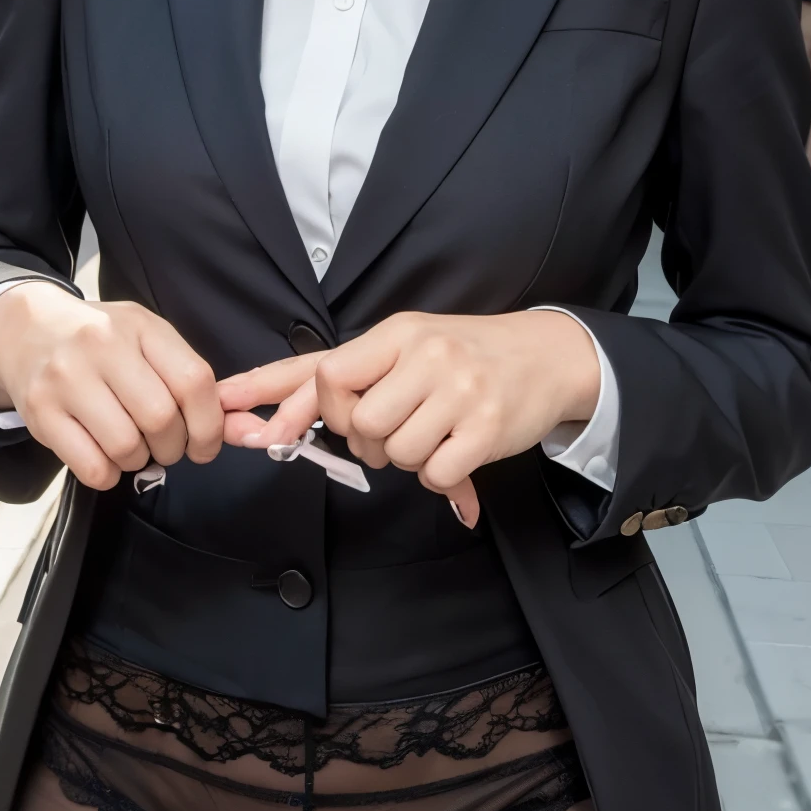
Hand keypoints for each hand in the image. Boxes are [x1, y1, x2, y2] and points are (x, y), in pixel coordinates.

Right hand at [0, 284, 222, 490]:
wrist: (26, 329)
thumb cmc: (98, 340)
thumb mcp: (143, 336)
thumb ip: (183, 374)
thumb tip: (229, 426)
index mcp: (140, 325)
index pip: (194, 381)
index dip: (209, 425)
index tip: (205, 445)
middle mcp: (102, 345)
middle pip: (160, 418)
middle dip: (172, 447)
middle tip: (164, 446)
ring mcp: (66, 378)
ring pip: (125, 446)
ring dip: (138, 460)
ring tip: (131, 447)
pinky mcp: (40, 411)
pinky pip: (91, 467)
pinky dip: (108, 474)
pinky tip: (106, 457)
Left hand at [219, 309, 600, 524]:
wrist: (544, 356)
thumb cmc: (461, 354)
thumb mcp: (404, 348)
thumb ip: (342, 379)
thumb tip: (271, 424)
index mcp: (397, 334)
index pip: (328, 370)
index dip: (299, 407)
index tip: (267, 432)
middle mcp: (427, 356)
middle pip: (360, 423)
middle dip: (368, 439)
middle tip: (394, 429)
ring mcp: (460, 391)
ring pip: (396, 453)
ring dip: (406, 459)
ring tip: (431, 435)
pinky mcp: (487, 429)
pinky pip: (435, 474)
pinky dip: (441, 476)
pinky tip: (456, 452)